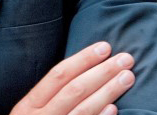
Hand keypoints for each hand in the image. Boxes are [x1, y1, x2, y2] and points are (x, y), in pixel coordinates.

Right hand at [10, 41, 134, 114]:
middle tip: (126, 59)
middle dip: (102, 72)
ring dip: (108, 91)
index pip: (59, 75)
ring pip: (84, 110)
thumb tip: (86, 70)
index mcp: (29, 105)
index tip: (105, 47)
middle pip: (75, 90)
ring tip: (127, 78)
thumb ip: (51, 96)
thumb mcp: (31, 113)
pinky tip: (114, 108)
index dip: (83, 59)